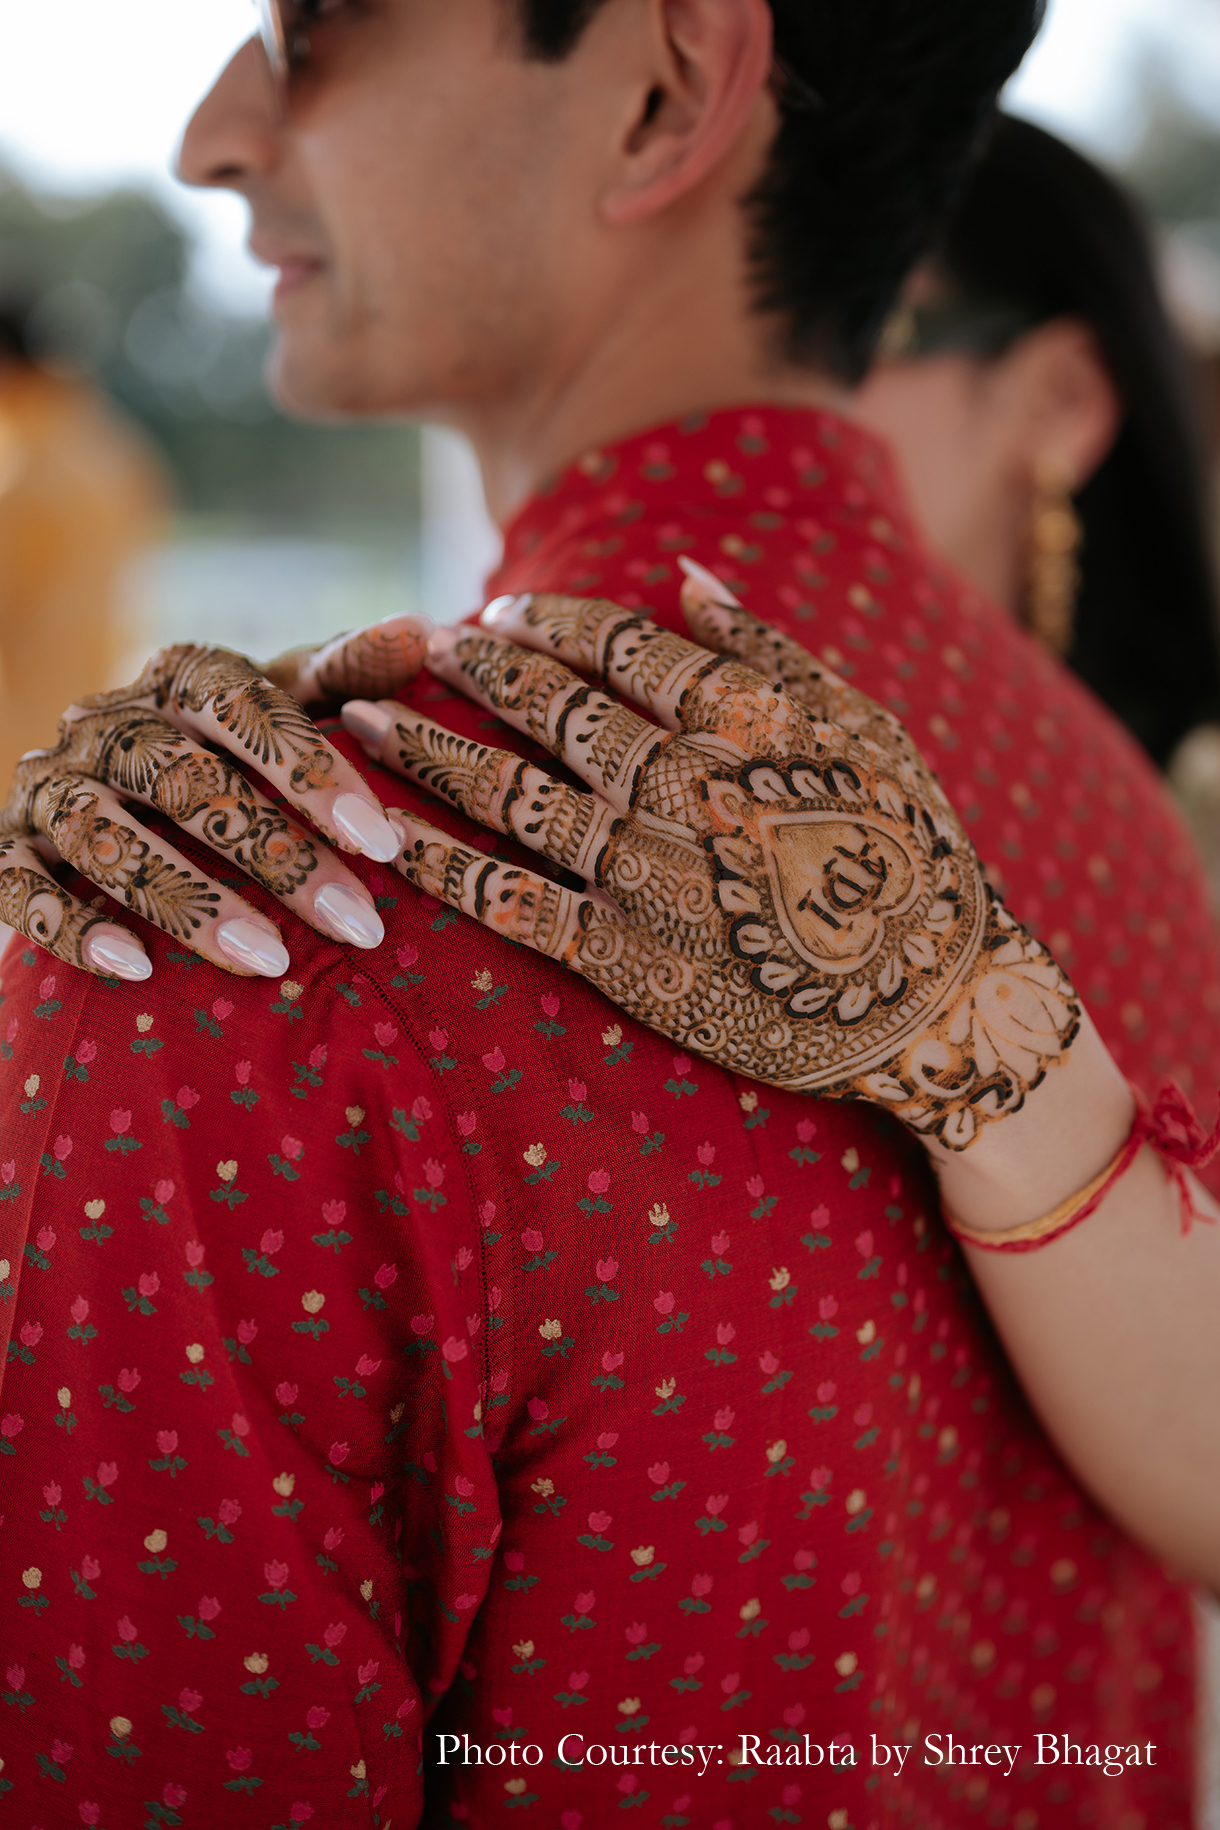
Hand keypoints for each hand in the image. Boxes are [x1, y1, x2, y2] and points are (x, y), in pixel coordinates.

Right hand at [0, 617, 427, 979]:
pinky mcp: (4, 845)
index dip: (314, 772)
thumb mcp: (287, 706)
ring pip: (105, 835)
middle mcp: (105, 720)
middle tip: (356, 922)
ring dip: (188, 899)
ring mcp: (49, 783)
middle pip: (185, 780)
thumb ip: (347, 676)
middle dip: (276, 856)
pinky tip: (135, 969)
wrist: (110, 785)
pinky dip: (73, 925)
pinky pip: (19, 884)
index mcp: (180, 677)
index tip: (382, 841)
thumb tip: (421, 630)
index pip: (246, 709)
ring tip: (270, 960)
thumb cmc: (231, 749)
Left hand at [342, 567, 1079, 1149]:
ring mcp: (651, 874)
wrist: (937, 1000)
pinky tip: (385, 844)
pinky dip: (445, 872)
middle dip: (472, 672)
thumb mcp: (866, 726)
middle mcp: (685, 787)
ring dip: (430, 756)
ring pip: (516, 798)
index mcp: (742, 720)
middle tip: (413, 645)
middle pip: (552, 712)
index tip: (499, 612)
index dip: (546, 623)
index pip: (619, 649)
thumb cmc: (910, 852)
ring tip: (362, 722)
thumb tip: (684, 571)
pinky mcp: (629, 959)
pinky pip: (517, 906)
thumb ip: (772, 649)